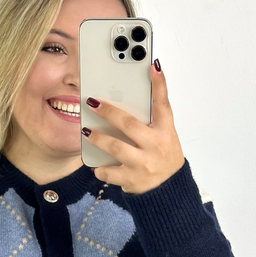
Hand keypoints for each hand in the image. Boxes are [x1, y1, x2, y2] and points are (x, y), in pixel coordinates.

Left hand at [82, 59, 184, 194]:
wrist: (169, 189)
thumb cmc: (162, 157)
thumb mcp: (164, 136)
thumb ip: (150, 119)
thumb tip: (127, 97)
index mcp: (165, 131)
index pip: (163, 104)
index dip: (159, 84)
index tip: (152, 67)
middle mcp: (155, 146)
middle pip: (129, 124)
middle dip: (108, 112)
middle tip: (92, 103)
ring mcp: (143, 164)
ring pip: (115, 148)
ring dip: (97, 138)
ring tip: (86, 131)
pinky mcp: (131, 179)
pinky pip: (109, 172)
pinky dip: (100, 168)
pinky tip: (95, 165)